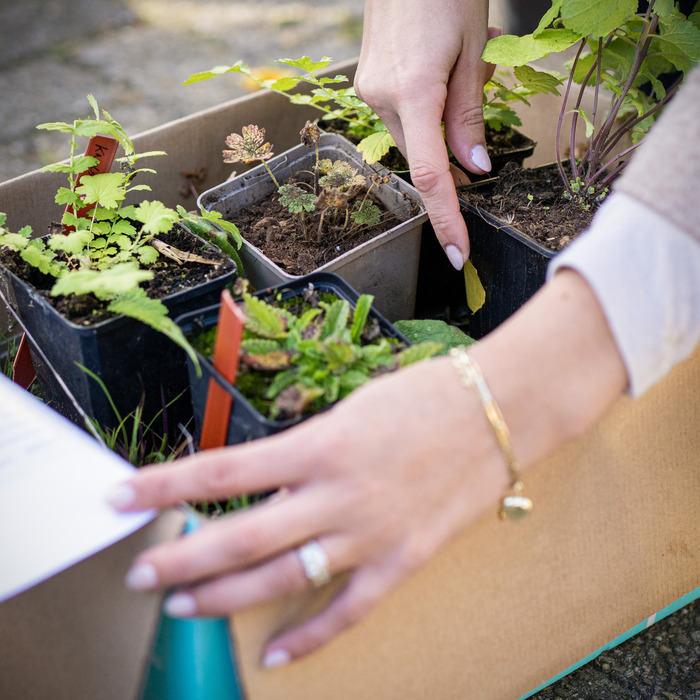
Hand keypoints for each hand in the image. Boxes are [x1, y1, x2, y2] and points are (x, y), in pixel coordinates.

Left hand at [110, 270, 626, 666]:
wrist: (500, 410)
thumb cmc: (424, 396)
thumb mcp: (351, 409)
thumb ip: (303, 448)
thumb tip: (258, 476)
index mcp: (320, 445)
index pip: (222, 470)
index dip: (165, 487)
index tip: (123, 496)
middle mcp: (337, 494)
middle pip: (240, 536)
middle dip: (181, 559)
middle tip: (140, 573)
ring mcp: (371, 533)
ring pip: (282, 578)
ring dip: (226, 597)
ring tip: (183, 608)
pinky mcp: (404, 559)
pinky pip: (348, 609)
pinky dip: (309, 638)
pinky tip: (276, 655)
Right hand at [355, 0, 495, 267]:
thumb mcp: (473, 50)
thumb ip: (469, 115)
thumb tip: (473, 169)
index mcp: (414, 92)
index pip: (429, 176)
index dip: (445, 219)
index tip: (457, 253)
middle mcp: (381, 99)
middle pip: (421, 157)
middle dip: (451, 160)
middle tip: (480, 130)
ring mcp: (369, 91)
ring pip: (411, 137)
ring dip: (438, 132)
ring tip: (459, 77)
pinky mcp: (367, 83)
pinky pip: (400, 117)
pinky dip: (423, 117)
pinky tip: (436, 80)